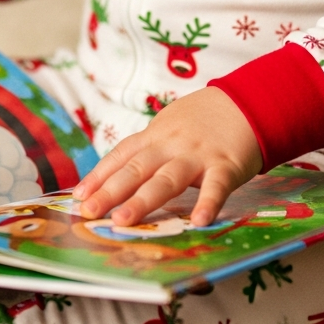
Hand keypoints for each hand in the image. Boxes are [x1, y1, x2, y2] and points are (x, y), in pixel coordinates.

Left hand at [72, 87, 261, 227]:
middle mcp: (171, 144)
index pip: (122, 155)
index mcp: (155, 136)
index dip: (99, 175)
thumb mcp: (169, 127)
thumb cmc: (202, 120)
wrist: (245, 101)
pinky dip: (208, 203)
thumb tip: (115, 177)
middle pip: (137, 168)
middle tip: (90, 212)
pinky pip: (216, 186)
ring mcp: (198, 155)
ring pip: (167, 178)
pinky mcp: (226, 165)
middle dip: (111, 191)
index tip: (79, 196)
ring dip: (143, 200)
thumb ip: (148, 150)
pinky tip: (199, 222)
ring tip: (123, 221)